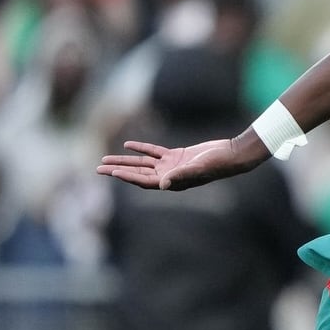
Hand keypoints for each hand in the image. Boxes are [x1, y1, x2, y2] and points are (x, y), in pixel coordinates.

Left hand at [97, 136, 266, 190]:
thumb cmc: (217, 164)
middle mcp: (169, 176)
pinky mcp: (178, 155)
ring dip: (125, 161)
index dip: (126, 176)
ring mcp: (172, 166)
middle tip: (97, 168)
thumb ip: (179, 176)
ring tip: (105, 158)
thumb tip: (161, 184)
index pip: (143, 181)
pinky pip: (155, 152)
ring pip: (142, 163)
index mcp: (172, 182)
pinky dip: (142, 148)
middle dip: (117, 170)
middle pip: (137, 173)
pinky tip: (128, 144)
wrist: (232, 155)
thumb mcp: (197, 169)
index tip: (110, 172)